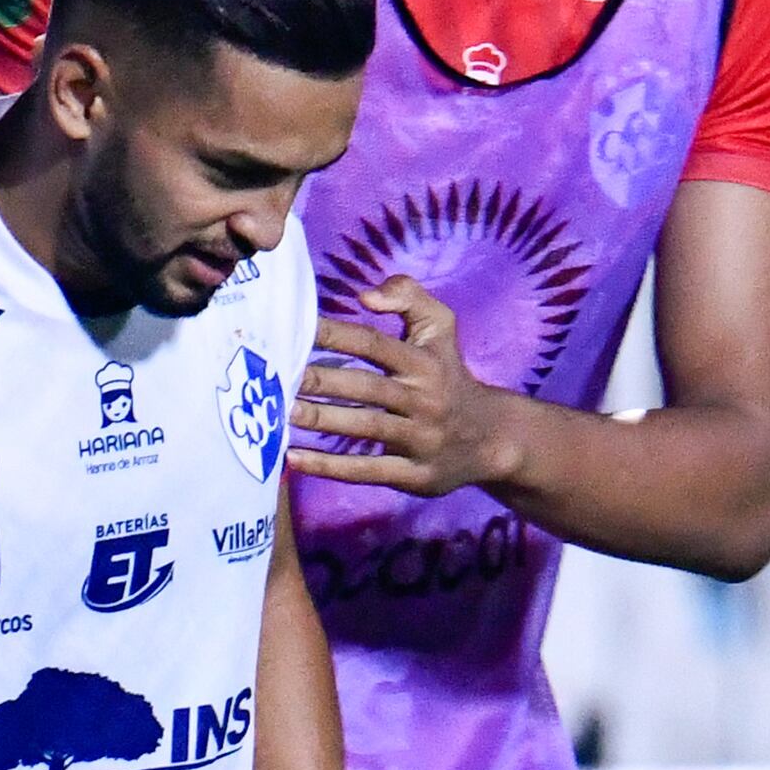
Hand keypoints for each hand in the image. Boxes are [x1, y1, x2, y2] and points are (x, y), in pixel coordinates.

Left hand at [287, 280, 513, 498]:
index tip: (294, 329)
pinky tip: (293, 458)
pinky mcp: (415, 474)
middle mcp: (424, 399)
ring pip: (365, 427)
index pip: (373, 343)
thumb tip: (364, 295)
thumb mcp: (440, 328)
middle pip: (366, 386)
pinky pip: (367, 470)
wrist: (492, 438)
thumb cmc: (449, 375)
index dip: (334, 335)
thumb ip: (408, 297)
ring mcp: (420, 438)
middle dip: (321, 380)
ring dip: (321, 420)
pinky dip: (330, 466)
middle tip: (276, 376)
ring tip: (279, 413)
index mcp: (425, 362)